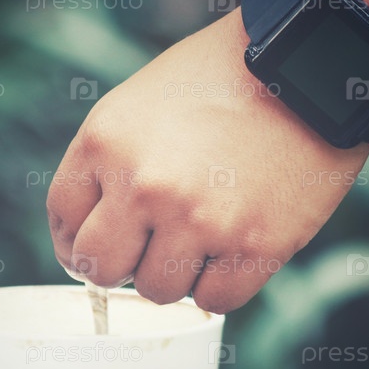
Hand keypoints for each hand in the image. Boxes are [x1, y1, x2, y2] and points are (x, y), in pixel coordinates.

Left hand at [47, 8, 368, 312]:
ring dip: (175, 274)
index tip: (95, 249)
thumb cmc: (218, 81)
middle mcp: (145, 186)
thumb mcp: (136, 104)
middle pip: (102, 270)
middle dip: (120, 266)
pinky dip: (219, 286)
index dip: (75, 244)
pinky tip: (230, 254)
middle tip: (147, 250)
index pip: (63, 223)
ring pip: (158, 293)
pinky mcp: (256, 245)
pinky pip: (215, 302)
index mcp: (106, 143)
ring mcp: (200, 220)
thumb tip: (85, 237)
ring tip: (200, 238)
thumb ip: (104, 166)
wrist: (305, 66)